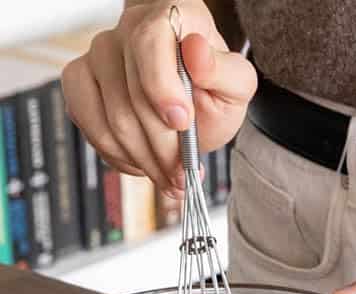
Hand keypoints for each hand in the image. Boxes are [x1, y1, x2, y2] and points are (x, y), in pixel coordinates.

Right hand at [61, 0, 255, 195]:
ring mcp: (99, 54)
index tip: (182, 122)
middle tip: (185, 173)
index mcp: (170, 19)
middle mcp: (128, 30)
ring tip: (170, 176)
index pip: (149, 44)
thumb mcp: (237, 84)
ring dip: (145, 160)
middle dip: (163, 147)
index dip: (161, 88)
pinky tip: (143, 163)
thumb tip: (197, 54)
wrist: (192, 97)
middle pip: (132, 98)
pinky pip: (89, 125)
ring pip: (112, 120)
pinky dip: (119, 156)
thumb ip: (227, 72)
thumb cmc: (212, 86)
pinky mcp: (80, 81)